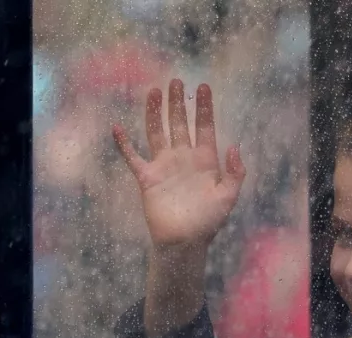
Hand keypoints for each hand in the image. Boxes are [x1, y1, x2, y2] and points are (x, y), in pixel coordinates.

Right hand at [113, 80, 245, 249]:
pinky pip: (133, 158)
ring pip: (158, 133)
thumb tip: (233, 146)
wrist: (184, 243)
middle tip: (177, 81)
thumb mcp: (228, 197)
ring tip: (154, 91)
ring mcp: (164, 166)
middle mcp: (183, 158)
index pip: (204, 127)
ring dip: (155, 113)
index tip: (204, 87)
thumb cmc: (208, 222)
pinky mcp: (147, 178)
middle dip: (178, 103)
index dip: (204, 108)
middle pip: (180, 124)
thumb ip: (234, 172)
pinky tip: (117, 129)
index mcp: (204, 160)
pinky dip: (124, 144)